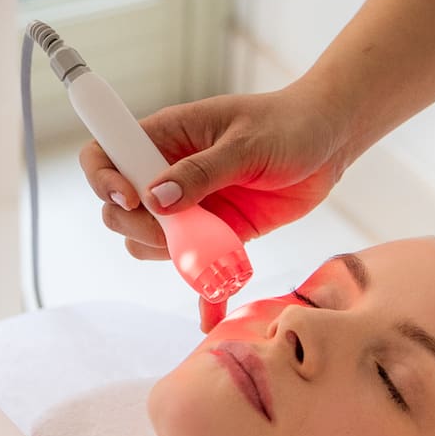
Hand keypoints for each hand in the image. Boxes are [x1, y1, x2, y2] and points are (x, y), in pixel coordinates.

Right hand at [79, 83, 345, 325]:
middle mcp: (167, 174)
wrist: (330, 142)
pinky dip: (203, 291)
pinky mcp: (218, 234)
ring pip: (152, 243)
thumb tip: (155, 199)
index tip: (131, 199)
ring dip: (172, 256)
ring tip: (213, 251)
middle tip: (178, 230)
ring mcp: (191, 207)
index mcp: (165, 137)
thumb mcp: (247, 143)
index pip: (104, 155)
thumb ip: (202, 171)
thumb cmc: (288, 125)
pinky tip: (212, 310)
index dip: (104, 180)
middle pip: (119, 212)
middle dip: (139, 228)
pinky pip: (196, 267)